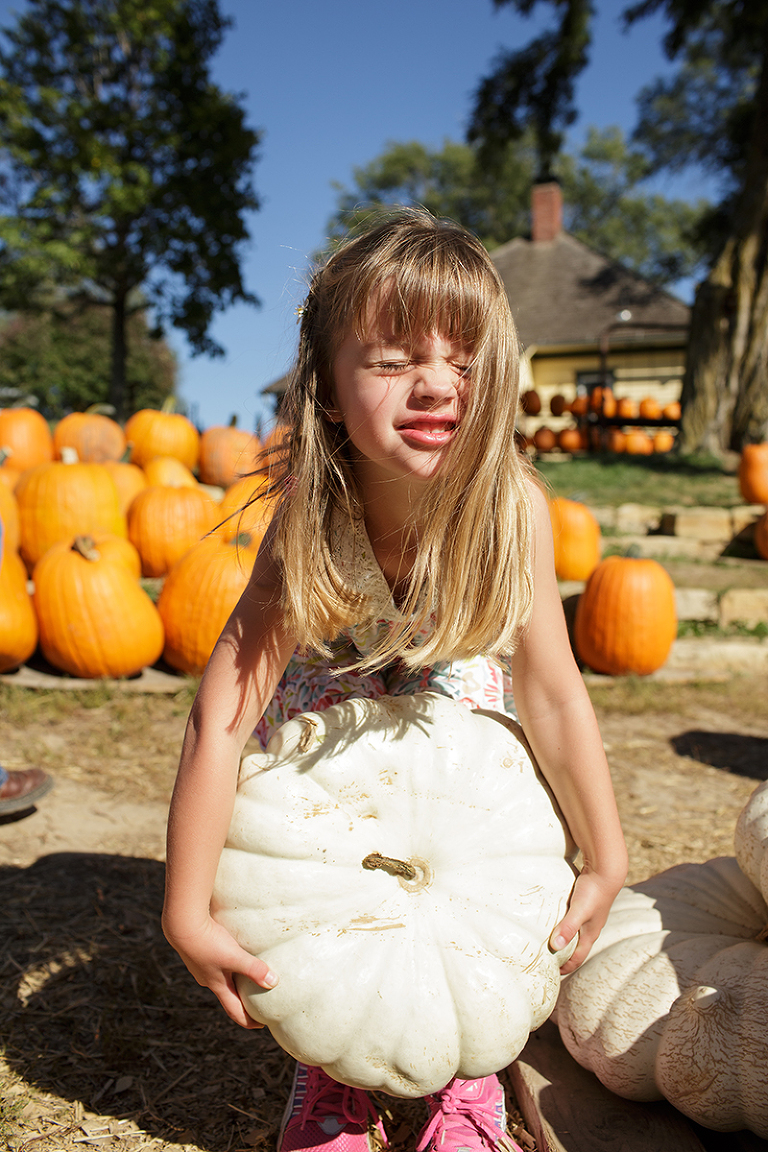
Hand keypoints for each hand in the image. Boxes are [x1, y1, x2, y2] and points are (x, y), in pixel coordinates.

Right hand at [163, 913, 277, 1028]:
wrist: (181, 925)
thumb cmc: (208, 943)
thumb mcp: (234, 956)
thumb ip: (254, 969)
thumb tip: (274, 983)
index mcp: (217, 985)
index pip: (234, 1010)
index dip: (247, 1020)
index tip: (261, 1025)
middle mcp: (208, 978)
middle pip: (228, 994)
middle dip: (243, 999)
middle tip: (257, 999)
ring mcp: (202, 964)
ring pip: (222, 975)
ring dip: (235, 978)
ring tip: (247, 973)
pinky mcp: (200, 950)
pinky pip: (217, 960)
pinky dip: (227, 962)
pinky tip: (232, 950)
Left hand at [549, 864, 623, 974]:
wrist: (606, 870)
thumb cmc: (593, 892)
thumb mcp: (579, 911)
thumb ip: (568, 928)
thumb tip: (555, 947)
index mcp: (590, 933)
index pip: (578, 957)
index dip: (566, 966)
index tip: (554, 972)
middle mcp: (591, 926)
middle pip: (577, 946)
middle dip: (565, 955)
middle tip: (550, 959)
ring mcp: (589, 914)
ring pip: (576, 931)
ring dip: (565, 938)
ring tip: (551, 940)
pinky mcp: (585, 902)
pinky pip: (573, 917)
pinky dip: (565, 922)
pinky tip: (556, 916)